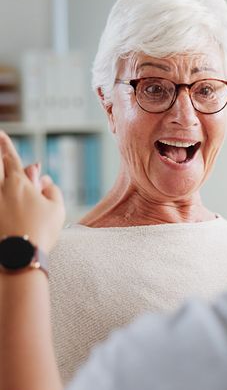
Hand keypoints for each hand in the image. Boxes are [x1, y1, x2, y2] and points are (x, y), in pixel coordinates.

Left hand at [0, 132, 64, 251]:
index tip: (1, 134)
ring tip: (1, 174)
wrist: (20, 255)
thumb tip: (43, 179)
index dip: (5, 145)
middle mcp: (0, 190)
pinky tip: (0, 194)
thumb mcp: (57, 209)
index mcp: (19, 184)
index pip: (11, 158)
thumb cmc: (43, 231)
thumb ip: (51, 190)